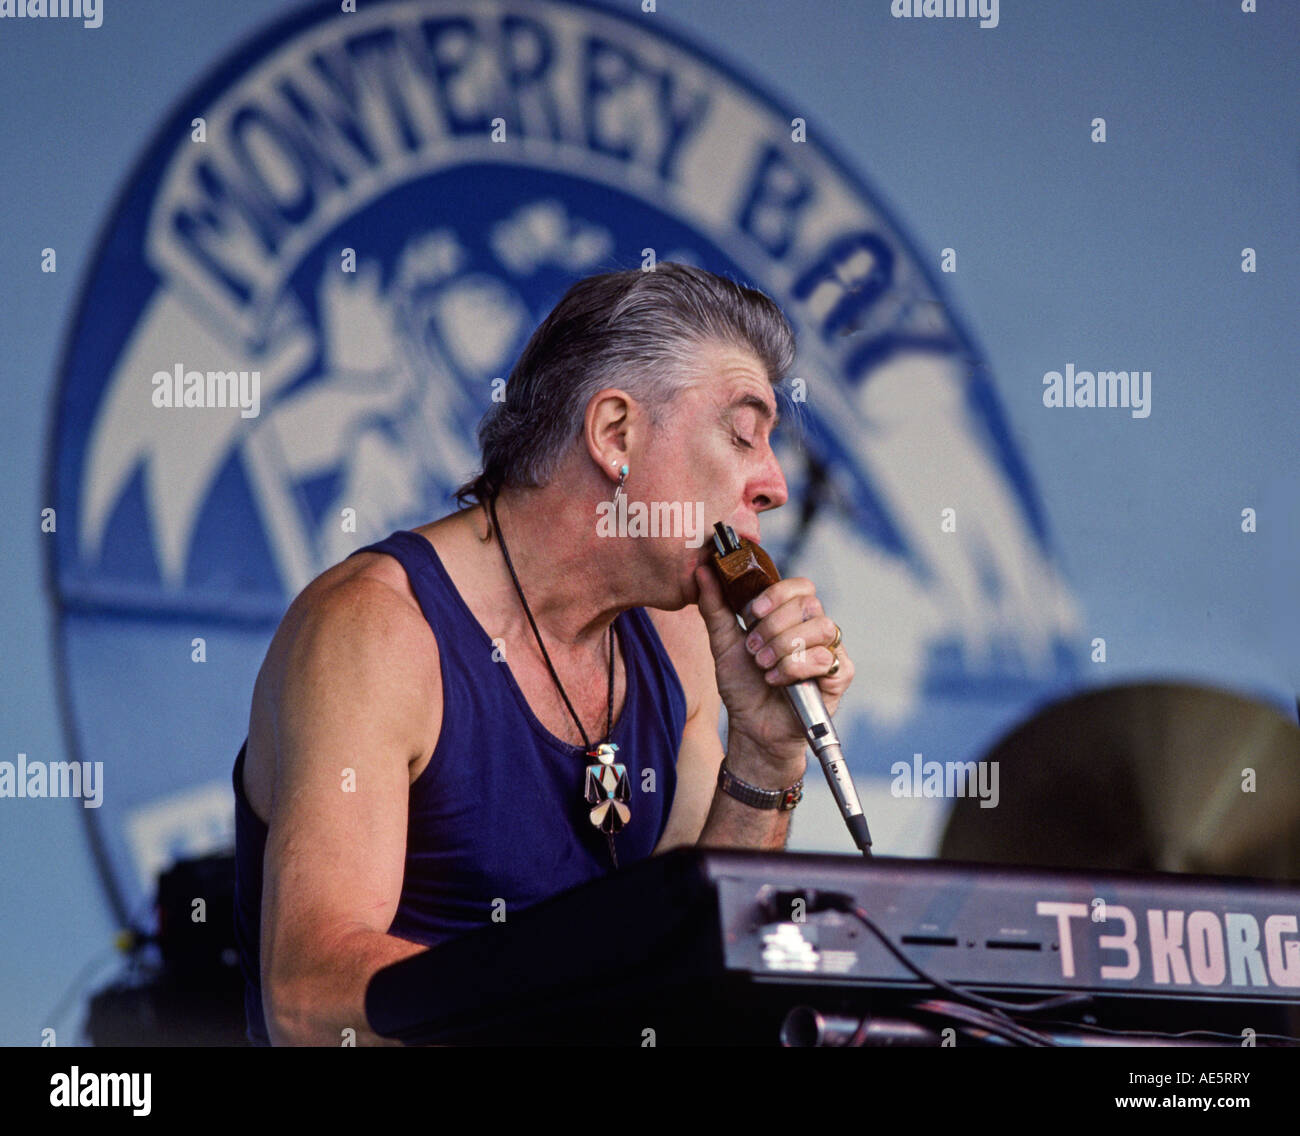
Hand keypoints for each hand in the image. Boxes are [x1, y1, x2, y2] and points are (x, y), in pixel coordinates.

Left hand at [693, 564, 853, 768]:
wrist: (752, 727)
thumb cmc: (742, 685)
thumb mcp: (723, 642)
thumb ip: (715, 606)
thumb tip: (703, 571)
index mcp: (791, 616)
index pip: (801, 586)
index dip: (778, 594)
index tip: (753, 612)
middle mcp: (814, 628)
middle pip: (809, 605)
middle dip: (774, 627)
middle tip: (753, 649)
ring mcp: (830, 650)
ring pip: (821, 628)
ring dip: (785, 646)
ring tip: (764, 666)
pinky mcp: (840, 675)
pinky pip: (827, 658)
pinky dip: (795, 668)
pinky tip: (777, 680)